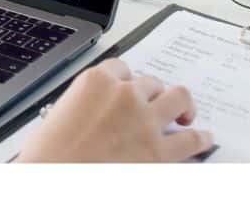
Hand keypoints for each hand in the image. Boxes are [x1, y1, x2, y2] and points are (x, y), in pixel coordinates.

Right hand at [16, 58, 212, 162]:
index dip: (125, 80)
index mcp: (95, 81)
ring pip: (178, 98)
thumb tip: (92, 113)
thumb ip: (82, 105)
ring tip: (185, 114)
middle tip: (150, 104)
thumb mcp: (56, 116)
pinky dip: (200, 138)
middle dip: (151, 93)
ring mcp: (146, 122)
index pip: (121, 67)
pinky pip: (192, 139)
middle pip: (150, 81)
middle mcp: (124, 95)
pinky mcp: (160, 152)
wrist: (53, 180)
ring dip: (181, 105)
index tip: (126, 87)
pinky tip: (203, 138)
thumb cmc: (46, 156)